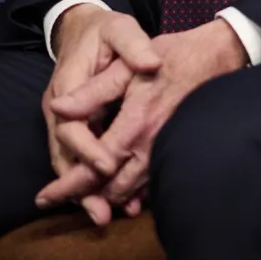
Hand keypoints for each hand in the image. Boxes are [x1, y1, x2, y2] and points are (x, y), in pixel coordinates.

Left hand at [37, 19, 248, 216]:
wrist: (217, 57)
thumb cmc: (172, 56)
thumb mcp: (127, 67)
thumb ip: (92, 91)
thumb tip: (58, 108)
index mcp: (135, 124)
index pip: (94, 167)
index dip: (67, 186)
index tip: (44, 198)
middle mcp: (151, 145)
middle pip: (111, 188)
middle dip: (82, 198)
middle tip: (54, 203)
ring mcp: (165, 150)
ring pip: (130, 190)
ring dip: (105, 197)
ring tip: (81, 201)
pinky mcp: (173, 149)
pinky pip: (148, 182)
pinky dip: (128, 192)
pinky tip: (116, 193)